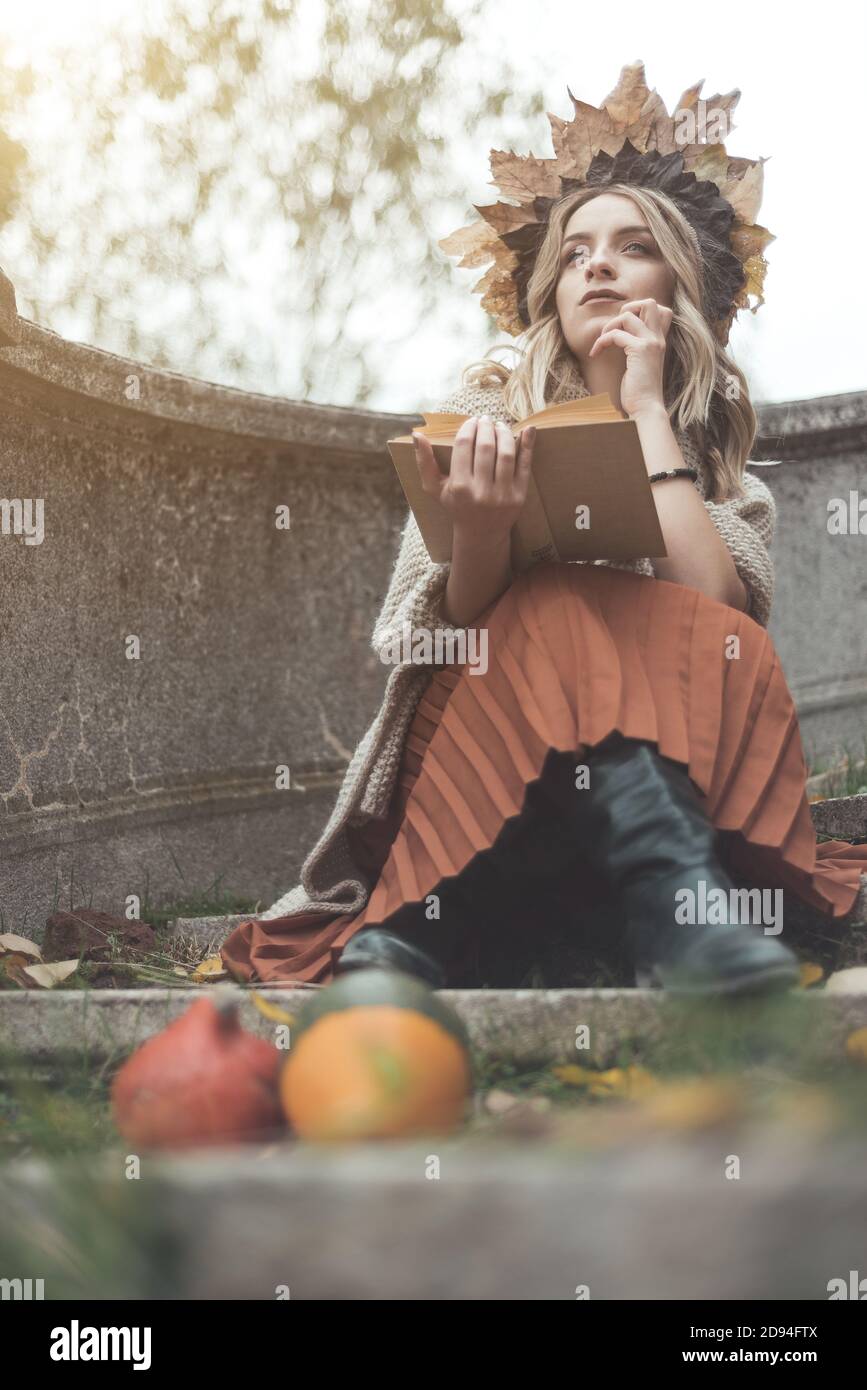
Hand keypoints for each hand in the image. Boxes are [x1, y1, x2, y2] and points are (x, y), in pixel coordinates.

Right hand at [412, 415, 536, 543]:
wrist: (481, 534)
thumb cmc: (456, 506)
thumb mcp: (435, 488)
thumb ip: (424, 462)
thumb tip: (416, 434)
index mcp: (459, 487)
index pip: (464, 445)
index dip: (469, 427)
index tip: (471, 421)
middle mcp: (481, 491)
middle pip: (485, 446)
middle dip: (486, 426)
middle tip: (485, 419)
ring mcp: (502, 494)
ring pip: (506, 453)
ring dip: (504, 433)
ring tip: (499, 425)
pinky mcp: (520, 496)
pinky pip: (525, 465)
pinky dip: (528, 445)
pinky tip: (527, 430)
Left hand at [588, 297, 672, 419]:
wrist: (646, 409)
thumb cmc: (639, 392)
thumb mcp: (640, 364)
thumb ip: (636, 349)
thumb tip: (620, 337)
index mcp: (660, 341)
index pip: (661, 310)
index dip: (640, 311)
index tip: (625, 328)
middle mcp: (658, 338)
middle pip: (649, 302)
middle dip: (627, 309)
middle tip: (615, 329)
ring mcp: (651, 342)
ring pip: (628, 314)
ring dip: (609, 325)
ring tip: (602, 343)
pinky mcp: (640, 350)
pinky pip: (615, 334)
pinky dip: (601, 341)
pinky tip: (596, 353)